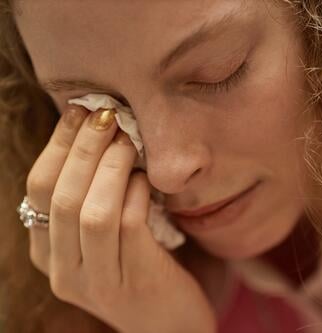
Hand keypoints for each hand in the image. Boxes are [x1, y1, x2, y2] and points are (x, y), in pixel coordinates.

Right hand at [25, 106, 215, 332]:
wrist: (172, 327)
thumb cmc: (140, 271)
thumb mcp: (104, 241)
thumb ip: (91, 200)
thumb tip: (97, 136)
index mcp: (48, 255)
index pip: (37, 192)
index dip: (57, 147)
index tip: (78, 113)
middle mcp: (63, 271)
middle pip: (60, 197)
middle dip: (82, 148)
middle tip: (105, 114)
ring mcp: (97, 281)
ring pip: (91, 212)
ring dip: (109, 167)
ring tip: (127, 138)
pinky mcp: (135, 281)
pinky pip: (129, 227)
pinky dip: (136, 194)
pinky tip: (145, 178)